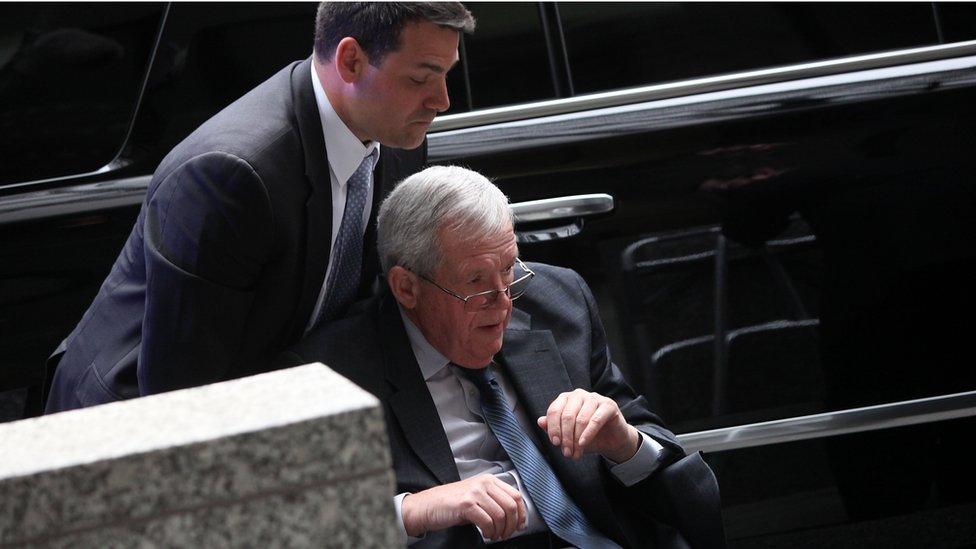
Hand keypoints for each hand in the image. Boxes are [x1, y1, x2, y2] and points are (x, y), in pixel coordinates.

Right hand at [401, 474, 525, 540]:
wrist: (428, 506)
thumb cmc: (452, 503)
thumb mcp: (476, 496)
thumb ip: (494, 501)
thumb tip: (514, 518)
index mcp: (489, 480)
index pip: (515, 495)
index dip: (522, 513)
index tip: (520, 525)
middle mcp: (484, 483)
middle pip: (510, 506)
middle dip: (512, 525)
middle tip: (506, 534)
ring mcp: (474, 492)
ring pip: (500, 515)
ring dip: (500, 530)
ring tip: (494, 535)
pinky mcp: (466, 504)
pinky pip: (487, 521)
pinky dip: (490, 532)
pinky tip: (487, 534)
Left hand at [537, 388, 639, 462]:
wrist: (611, 440)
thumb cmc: (587, 436)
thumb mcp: (568, 435)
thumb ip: (553, 428)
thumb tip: (540, 421)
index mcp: (566, 399)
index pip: (554, 410)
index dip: (553, 428)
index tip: (555, 443)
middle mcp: (579, 395)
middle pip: (567, 416)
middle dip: (566, 437)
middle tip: (567, 452)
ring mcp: (594, 398)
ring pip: (581, 419)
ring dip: (577, 439)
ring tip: (576, 453)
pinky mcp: (608, 405)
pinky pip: (596, 419)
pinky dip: (588, 434)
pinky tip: (584, 444)